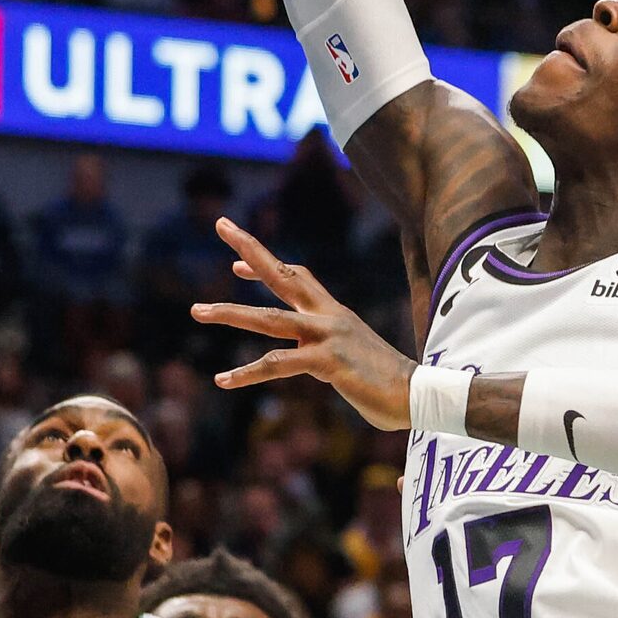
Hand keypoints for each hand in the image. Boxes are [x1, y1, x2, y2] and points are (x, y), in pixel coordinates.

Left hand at [192, 218, 414, 428]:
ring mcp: (328, 336)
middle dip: (250, 249)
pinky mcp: (328, 361)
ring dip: (230, 312)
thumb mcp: (354, 354)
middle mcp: (329, 316)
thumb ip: (331, 348)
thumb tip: (316, 358)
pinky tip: (223, 380)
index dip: (267, 266)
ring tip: (197, 310)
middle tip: (222, 224)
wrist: (420, 393)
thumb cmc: (386, 380)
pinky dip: (248, 372)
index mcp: (335, 313)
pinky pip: (278, 364)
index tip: (236, 264)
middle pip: (282, 275)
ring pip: (270, 319)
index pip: (297, 277)